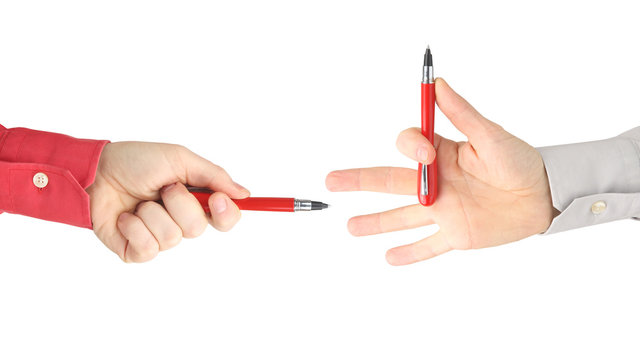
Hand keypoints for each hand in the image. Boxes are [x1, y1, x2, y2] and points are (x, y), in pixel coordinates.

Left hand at [86, 142, 248, 261]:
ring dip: (152, 213)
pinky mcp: (137, 250)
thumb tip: (244, 194)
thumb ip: (213, 176)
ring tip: (139, 201)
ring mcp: (159, 237)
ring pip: (172, 238)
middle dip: (177, 203)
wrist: (95, 172)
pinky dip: (134, 228)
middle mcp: (180, 220)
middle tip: (162, 188)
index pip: (226, 218)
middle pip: (197, 228)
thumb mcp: (179, 158)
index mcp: (195, 199)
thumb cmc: (136, 161)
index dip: (225, 214)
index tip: (215, 199)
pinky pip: (148, 249)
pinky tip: (125, 217)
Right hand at [326, 78, 554, 264]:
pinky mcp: (456, 235)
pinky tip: (389, 257)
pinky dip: (411, 253)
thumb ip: (463, 114)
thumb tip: (437, 85)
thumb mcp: (492, 136)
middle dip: (360, 180)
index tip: (426, 152)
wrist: (544, 196)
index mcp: (441, 154)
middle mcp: (435, 181)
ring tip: (351, 227)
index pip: (409, 146)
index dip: (410, 146)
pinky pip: (429, 246)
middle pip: (389, 181)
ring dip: (376, 222)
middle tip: (332, 180)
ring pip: (402, 217)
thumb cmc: (520, 161)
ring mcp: (443, 210)